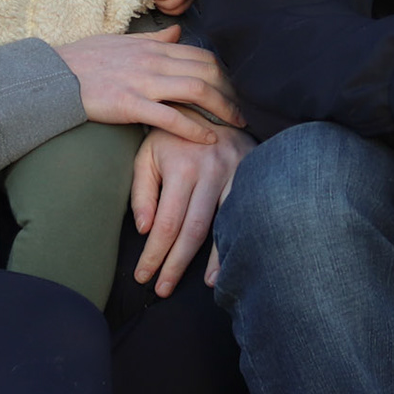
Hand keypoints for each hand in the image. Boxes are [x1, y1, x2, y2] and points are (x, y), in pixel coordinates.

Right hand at [56, 27, 243, 145]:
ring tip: (236, 124)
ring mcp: (142, 82)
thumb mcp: (122, 41)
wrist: (55, 75)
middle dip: (231, 92)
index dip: (225, 73)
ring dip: (221, 108)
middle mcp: (153, 61)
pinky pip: (169, 116)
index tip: (236, 90)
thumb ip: (154, 38)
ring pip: (195, 90)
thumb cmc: (86, 59)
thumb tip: (179, 31)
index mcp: (153, 47)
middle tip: (244, 111)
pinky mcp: (129, 104)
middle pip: (206, 72)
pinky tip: (208, 138)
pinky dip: (193, 127)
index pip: (201, 55)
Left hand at [129, 125, 253, 295]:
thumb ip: (142, 192)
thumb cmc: (171, 135)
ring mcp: (235, 173)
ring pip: (222, 226)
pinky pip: (243, 213)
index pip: (166, 223)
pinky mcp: (251, 174)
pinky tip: (228, 264)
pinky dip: (236, 241)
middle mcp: (210, 171)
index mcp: (181, 166)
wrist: (209, 103)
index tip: (143, 276)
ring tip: (201, 286)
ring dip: (211, 261)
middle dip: (175, 265)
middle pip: (192, 231)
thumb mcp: (147, 156)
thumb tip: (145, 229)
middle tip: (161, 289)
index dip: (154, 254)